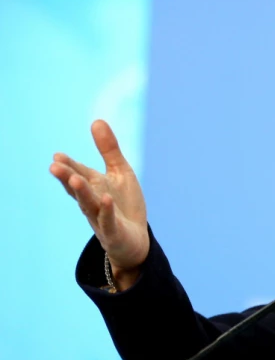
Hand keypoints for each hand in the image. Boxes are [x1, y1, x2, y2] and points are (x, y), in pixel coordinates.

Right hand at [50, 120, 149, 282]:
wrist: (134, 239)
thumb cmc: (124, 204)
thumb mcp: (120, 172)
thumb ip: (109, 149)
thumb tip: (96, 120)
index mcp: (93, 187)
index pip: (79, 174)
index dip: (69, 166)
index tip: (57, 155)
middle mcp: (93, 202)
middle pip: (78, 189)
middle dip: (67, 177)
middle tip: (54, 166)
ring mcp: (102, 218)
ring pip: (89, 205)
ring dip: (82, 192)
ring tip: (75, 179)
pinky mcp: (114, 232)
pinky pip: (109, 221)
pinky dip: (107, 211)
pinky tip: (106, 199)